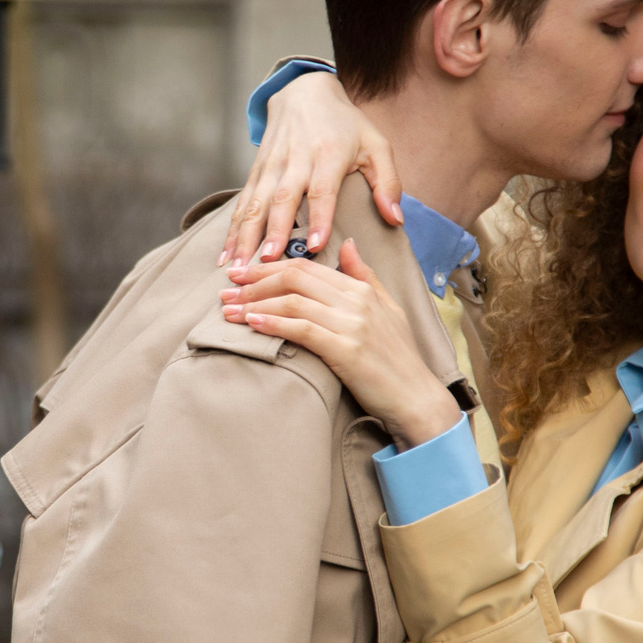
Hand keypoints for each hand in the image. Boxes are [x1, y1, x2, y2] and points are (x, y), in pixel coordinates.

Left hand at [221, 241, 460, 446]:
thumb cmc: (398, 358)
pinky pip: (301, 329)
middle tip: (227, 291)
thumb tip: (347, 244)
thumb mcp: (387, 308)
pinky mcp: (346, 350)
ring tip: (229, 311)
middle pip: (294, 278)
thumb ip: (364, 275)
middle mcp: (357, 300)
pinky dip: (272, 323)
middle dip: (254, 282)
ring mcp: (352, 324)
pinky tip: (252, 324)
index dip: (269, 268)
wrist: (415, 397)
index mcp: (362, 289)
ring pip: (292, 301)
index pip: (306, 267)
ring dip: (255, 304)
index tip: (242, 274)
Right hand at [223, 70, 403, 267]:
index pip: (322, 189)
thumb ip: (388, 182)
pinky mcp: (256, 169)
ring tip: (239, 266)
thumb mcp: (376, 146)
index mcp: (328, 154)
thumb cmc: (346, 125)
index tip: (316, 246)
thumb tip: (395, 219)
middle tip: (268, 262)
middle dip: (273, 232)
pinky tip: (225, 253)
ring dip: (245, 235)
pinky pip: (243, 201)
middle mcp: (296, 159)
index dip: (319, 218)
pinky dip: (233, 228)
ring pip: (256, 202)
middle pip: (282, 198)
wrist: (304, 92)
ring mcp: (272, 165)